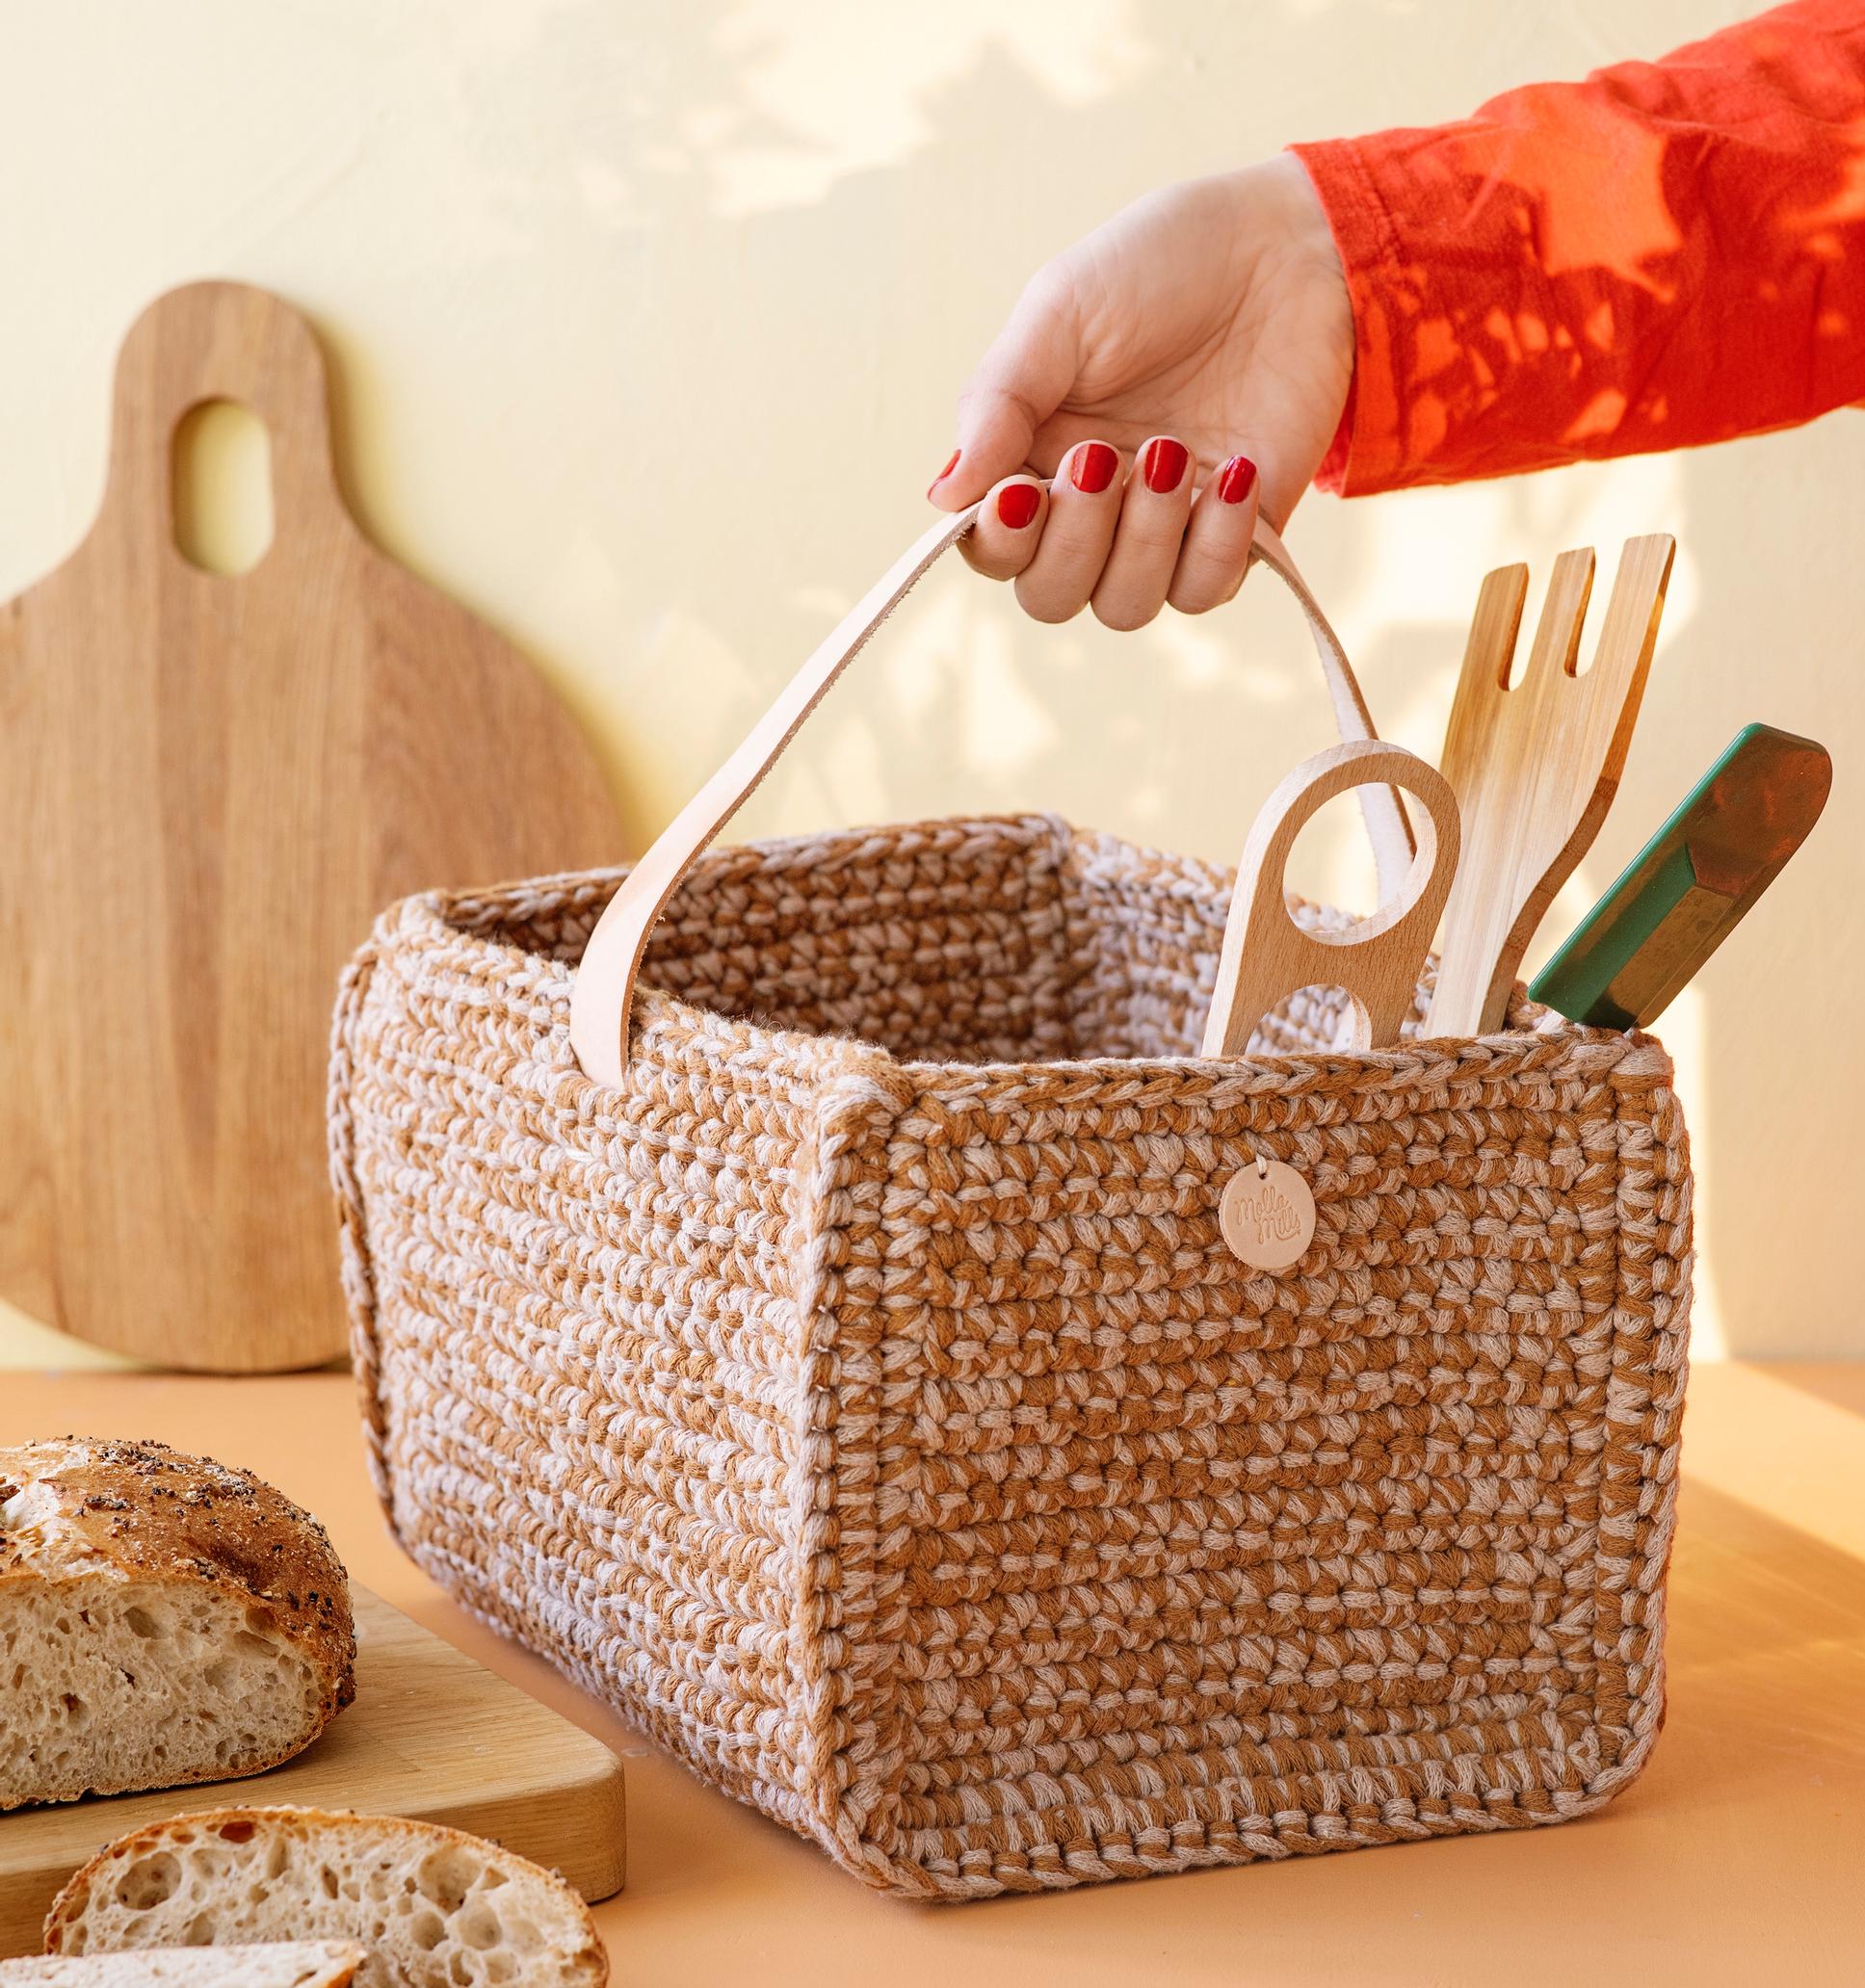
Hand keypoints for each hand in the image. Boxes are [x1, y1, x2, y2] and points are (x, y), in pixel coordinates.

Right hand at [927, 156, 1352, 628]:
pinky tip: (1231, 470)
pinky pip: (1205, 590)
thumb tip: (943, 495)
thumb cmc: (1163, 267)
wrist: (1290, 249)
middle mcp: (1091, 509)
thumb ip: (997, 402)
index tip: (1021, 491)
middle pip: (1051, 596)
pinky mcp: (1234, 535)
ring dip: (1141, 541)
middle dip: (1073, 542)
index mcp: (1032, 456)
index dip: (1001, 541)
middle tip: (1102, 458)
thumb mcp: (1059, 313)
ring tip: (1170, 452)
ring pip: (1124, 605)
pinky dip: (1213, 544)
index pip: (993, 547)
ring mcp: (1163, 529)